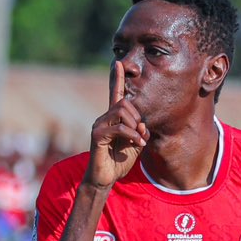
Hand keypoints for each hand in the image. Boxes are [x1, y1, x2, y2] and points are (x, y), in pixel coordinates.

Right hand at [85, 61, 148, 190]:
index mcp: (113, 118)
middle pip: (124, 102)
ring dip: (135, 125)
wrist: (105, 178)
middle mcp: (104, 118)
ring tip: (138, 140)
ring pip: (121, 111)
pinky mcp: (97, 135)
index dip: (117, 78)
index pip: (114, 93)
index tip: (118, 63)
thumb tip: (144, 123)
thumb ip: (140, 131)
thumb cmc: (119, 161)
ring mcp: (99, 125)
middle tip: (141, 133)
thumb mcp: (135, 144)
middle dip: (138, 116)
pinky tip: (136, 144)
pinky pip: (119, 127)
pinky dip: (132, 135)